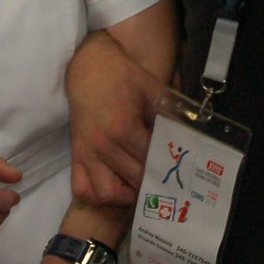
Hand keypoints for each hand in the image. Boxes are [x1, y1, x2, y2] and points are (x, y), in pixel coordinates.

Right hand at [67, 34, 162, 205]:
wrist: (89, 68)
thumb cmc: (123, 77)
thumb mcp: (152, 89)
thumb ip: (170, 114)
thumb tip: (188, 136)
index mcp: (124, 127)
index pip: (151, 159)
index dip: (167, 165)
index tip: (178, 168)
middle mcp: (103, 145)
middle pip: (134, 178)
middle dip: (152, 180)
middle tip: (164, 179)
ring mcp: (87, 153)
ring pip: (106, 193)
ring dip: (124, 195)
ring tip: (137, 185)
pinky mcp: (76, 155)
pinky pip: (82, 189)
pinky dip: (97, 194)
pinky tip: (113, 185)